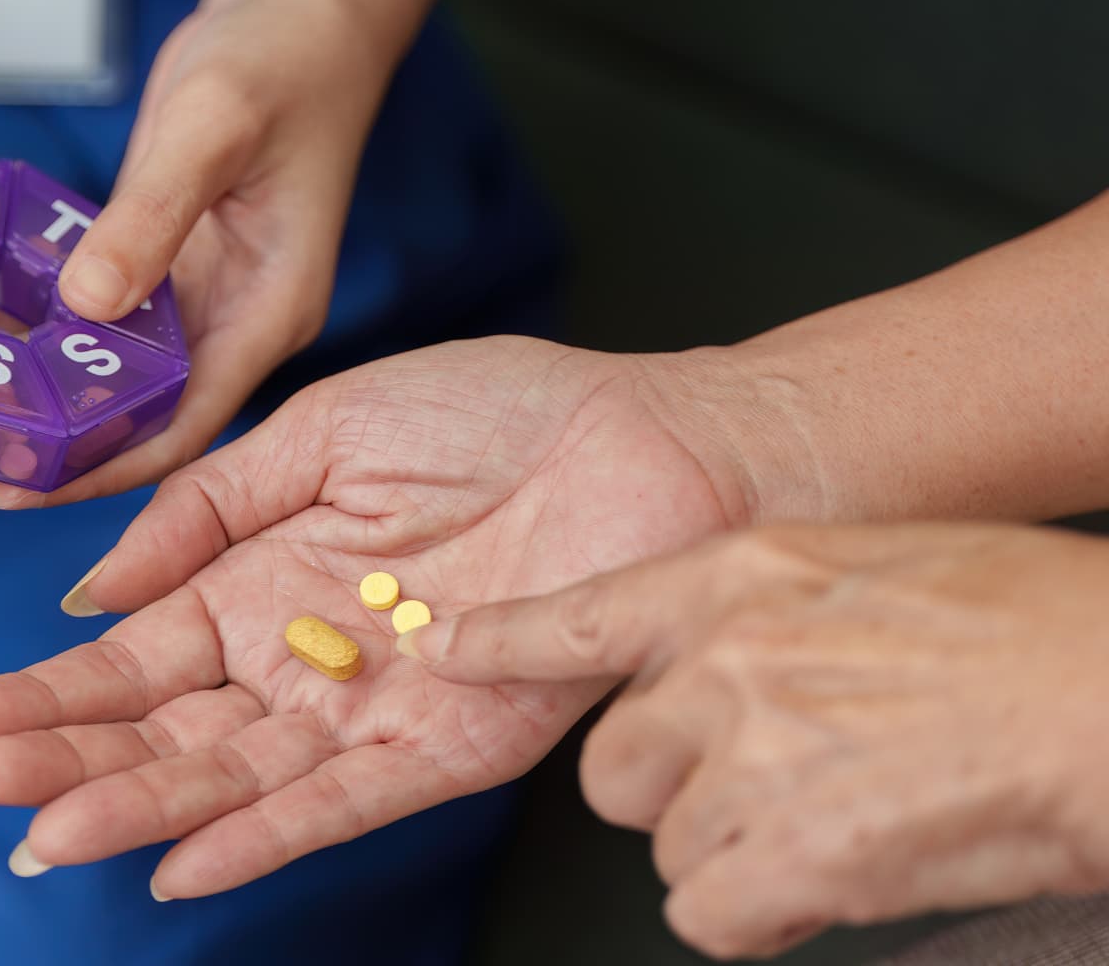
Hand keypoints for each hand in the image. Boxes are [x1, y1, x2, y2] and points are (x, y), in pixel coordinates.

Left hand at [0, 0, 410, 509]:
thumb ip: (152, 215)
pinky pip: (105, 319)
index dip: (107, 469)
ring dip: (50, 393)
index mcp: (270, 310)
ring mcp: (202, 296)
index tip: (22, 488)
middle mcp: (237, 320)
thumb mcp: (212, 126)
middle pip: (148, 416)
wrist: (304, 13)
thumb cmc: (281, 59)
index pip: (188, 424)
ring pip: (120, 373)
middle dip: (64, 446)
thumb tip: (86, 307)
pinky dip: (51, 333)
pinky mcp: (167, 265)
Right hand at [0, 337, 756, 897]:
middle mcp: (303, 659)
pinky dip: (266, 835)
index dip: (47, 691)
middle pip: (164, 728)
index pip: (133, 655)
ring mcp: (371, 708)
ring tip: (43, 831)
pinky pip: (344, 803)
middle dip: (63, 756)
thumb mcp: (324, 428)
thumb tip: (90, 586)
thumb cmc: (497, 413)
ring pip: (233, 775)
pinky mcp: (450, 746)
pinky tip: (181, 862)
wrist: (650, 438)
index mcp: (263, 581)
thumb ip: (208, 506)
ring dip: (137, 804)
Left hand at [405, 522, 1108, 959]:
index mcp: (740, 579)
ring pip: (670, 844)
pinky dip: (763, 910)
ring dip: (737, 852)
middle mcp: (722, 664)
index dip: (504, 644)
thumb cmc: (1031, 626)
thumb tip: (723, 662)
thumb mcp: (875, 568)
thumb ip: (773, 613)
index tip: (448, 654)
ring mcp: (750, 759)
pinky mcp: (787, 854)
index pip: (578, 617)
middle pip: (614, 767)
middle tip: (772, 782)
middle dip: (675, 790)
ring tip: (843, 815)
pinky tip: (835, 874)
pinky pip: (709, 912)